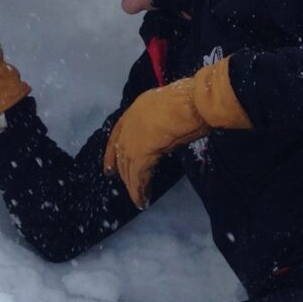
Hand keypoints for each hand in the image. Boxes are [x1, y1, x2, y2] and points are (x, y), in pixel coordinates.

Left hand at [103, 57, 251, 207]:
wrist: (193, 102)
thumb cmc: (190, 101)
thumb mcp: (169, 107)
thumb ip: (160, 122)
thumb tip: (163, 137)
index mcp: (135, 110)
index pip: (117, 135)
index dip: (111, 154)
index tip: (109, 169)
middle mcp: (129, 124)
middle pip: (121, 154)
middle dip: (124, 173)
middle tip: (128, 187)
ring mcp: (133, 139)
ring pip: (128, 168)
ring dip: (133, 185)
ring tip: (138, 199)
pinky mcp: (141, 154)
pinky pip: (138, 177)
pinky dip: (139, 191)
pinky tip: (142, 200)